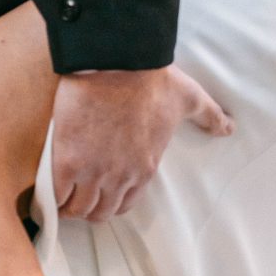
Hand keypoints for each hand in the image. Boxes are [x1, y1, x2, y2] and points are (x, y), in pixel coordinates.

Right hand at [50, 64, 231, 221]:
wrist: (118, 62)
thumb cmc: (153, 79)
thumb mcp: (188, 99)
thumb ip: (208, 116)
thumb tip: (229, 128)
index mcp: (145, 168)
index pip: (125, 204)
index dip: (111, 200)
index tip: (101, 190)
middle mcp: (120, 177)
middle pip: (99, 213)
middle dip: (88, 207)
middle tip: (77, 193)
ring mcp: (93, 172)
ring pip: (76, 209)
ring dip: (68, 205)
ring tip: (59, 193)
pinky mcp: (67, 162)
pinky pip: (55, 196)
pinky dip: (49, 198)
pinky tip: (46, 190)